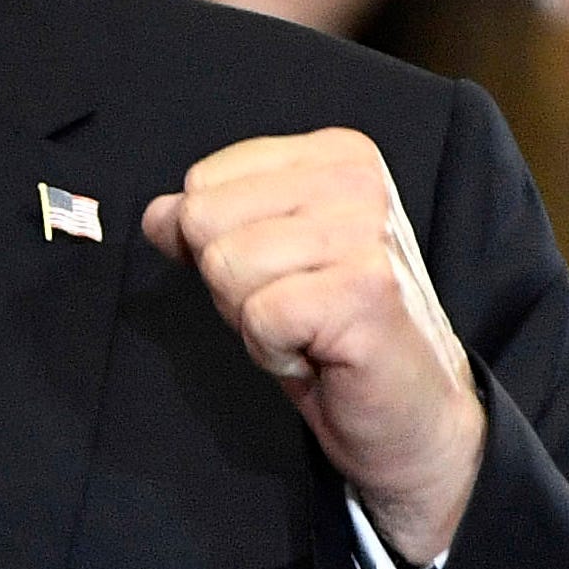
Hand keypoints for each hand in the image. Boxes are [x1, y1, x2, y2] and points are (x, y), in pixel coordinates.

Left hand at [144, 128, 484, 565]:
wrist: (411, 412)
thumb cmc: (334, 332)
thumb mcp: (261, 263)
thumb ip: (208, 225)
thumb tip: (158, 214)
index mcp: (333, 155)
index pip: (205, 181)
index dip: (217, 243)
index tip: (279, 275)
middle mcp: (356, 181)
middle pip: (204, 219)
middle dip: (228, 282)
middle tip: (291, 308)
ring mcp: (366, 232)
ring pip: (225, 265)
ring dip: (251, 319)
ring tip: (306, 329)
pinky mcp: (366, 290)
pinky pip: (258, 315)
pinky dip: (271, 350)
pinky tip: (316, 354)